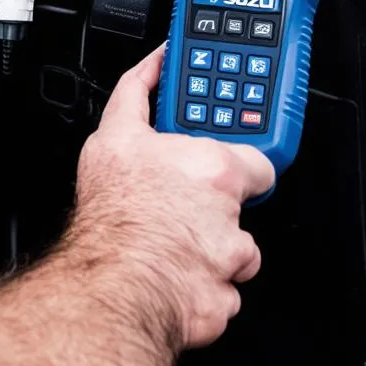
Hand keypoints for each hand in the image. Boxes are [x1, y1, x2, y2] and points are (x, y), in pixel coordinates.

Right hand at [69, 45, 274, 348]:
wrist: (106, 282)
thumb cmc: (112, 213)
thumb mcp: (115, 136)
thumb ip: (138, 94)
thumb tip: (155, 62)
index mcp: (217, 171)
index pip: (259, 163)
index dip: (238, 170)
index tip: (224, 175)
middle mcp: (230, 216)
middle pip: (241, 214)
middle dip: (218, 217)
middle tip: (181, 218)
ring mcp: (226, 262)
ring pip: (236, 258)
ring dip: (213, 257)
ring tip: (175, 251)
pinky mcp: (219, 302)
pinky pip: (223, 298)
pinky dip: (205, 295)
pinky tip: (178, 282)